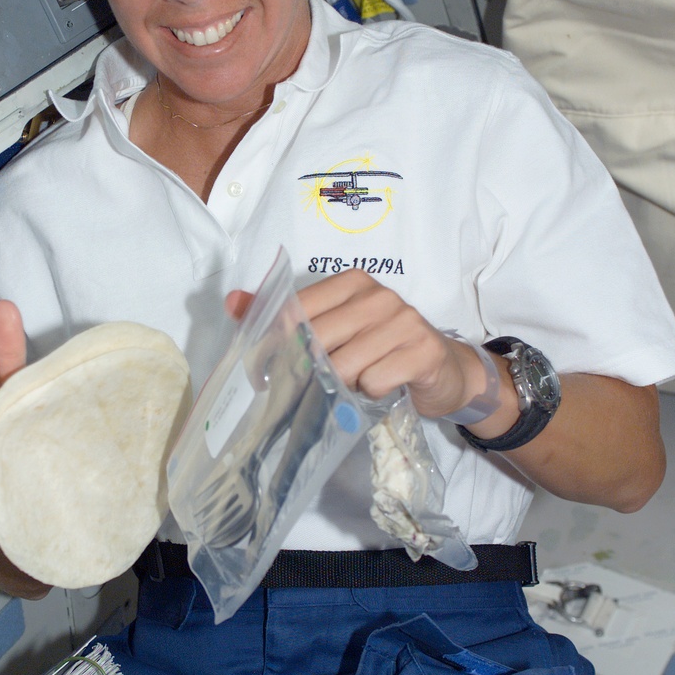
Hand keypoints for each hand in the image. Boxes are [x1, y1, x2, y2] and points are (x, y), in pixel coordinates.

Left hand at [227, 271, 502, 420]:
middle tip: (317, 385)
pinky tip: (382, 387)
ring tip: (355, 384)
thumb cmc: (381, 349)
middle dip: (311, 371)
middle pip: (317, 340)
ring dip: (344, 386)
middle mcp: (378, 295)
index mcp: (352, 282)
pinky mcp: (423, 350)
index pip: (297, 311)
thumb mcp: (335, 327)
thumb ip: (283, 315)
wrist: (442, 370)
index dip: (278, 345)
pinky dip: (371, 393)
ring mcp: (404, 321)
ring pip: (345, 365)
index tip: (270, 371)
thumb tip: (232, 301)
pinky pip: (375, 381)